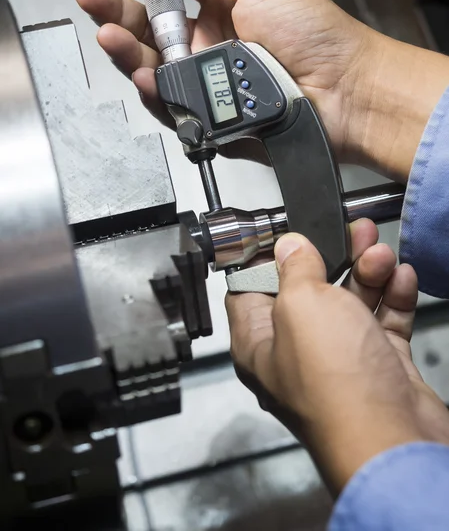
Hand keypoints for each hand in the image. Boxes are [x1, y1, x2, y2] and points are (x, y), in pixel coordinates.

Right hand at [75, 0, 448, 180]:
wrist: (341, 91)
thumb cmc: (313, 32)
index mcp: (224, 6)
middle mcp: (211, 43)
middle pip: (154, 27)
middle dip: (118, 10)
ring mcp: (208, 79)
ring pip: (155, 65)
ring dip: (127, 48)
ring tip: (109, 33)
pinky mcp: (210, 114)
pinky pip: (173, 102)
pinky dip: (154, 88)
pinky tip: (143, 70)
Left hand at [227, 218, 448, 494]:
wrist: (393, 440)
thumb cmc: (335, 385)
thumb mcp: (302, 305)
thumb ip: (294, 270)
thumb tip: (289, 247)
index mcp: (260, 344)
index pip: (250, 291)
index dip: (265, 259)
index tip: (286, 233)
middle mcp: (296, 354)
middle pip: (307, 293)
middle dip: (330, 257)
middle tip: (350, 231)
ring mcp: (338, 362)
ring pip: (349, 303)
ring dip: (367, 272)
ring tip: (381, 252)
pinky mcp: (377, 368)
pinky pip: (383, 322)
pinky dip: (392, 297)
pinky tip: (401, 277)